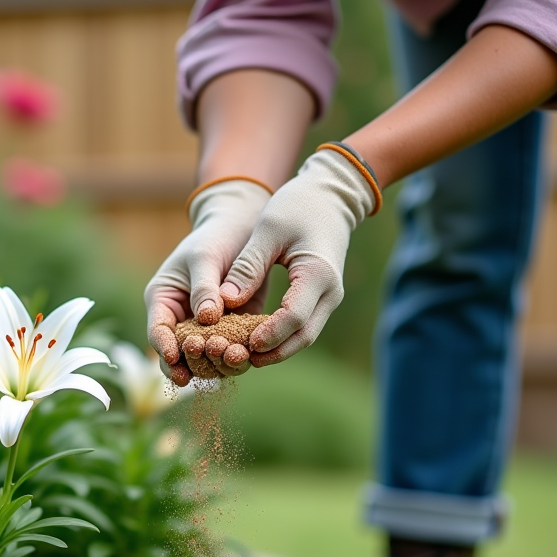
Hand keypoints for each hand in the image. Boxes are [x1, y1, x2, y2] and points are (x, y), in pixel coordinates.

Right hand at [144, 178, 270, 384]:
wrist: (243, 228)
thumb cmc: (215, 237)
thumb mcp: (205, 258)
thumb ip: (204, 288)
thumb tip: (206, 318)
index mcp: (163, 301)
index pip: (158, 331)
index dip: (164, 347)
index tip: (175, 357)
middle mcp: (181, 320)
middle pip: (179, 354)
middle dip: (193, 361)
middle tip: (211, 354)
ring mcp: (206, 329)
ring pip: (205, 359)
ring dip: (218, 364)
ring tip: (234, 357)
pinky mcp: (231, 330)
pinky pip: (229, 351)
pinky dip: (236, 357)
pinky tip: (247, 356)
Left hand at [220, 144, 377, 366]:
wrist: (330, 196)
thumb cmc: (296, 206)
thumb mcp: (267, 231)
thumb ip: (248, 267)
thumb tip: (225, 301)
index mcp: (318, 274)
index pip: (293, 317)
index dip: (268, 334)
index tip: (243, 344)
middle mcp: (331, 292)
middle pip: (303, 336)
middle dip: (273, 353)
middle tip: (240, 360)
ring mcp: (330, 297)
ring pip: (305, 336)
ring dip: (278, 349)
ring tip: (244, 355)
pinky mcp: (323, 297)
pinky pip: (304, 325)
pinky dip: (282, 337)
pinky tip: (255, 340)